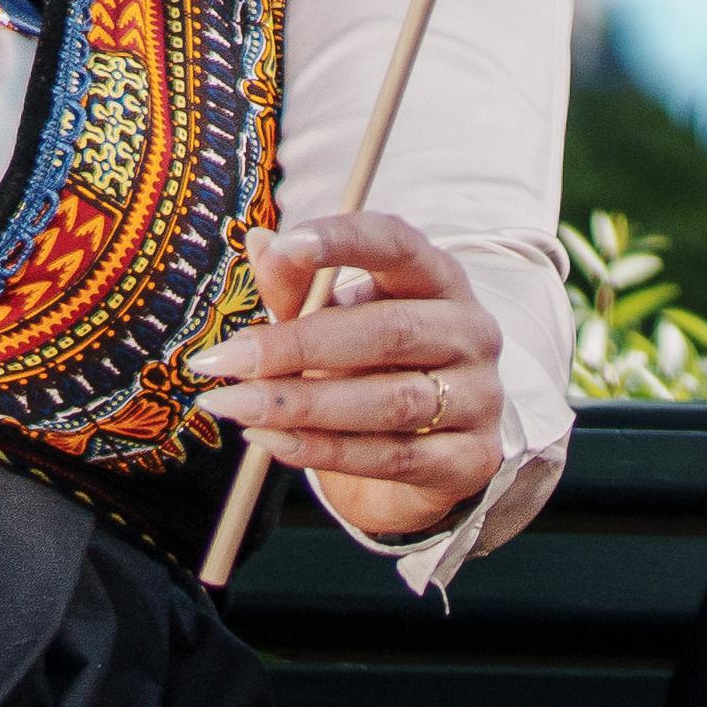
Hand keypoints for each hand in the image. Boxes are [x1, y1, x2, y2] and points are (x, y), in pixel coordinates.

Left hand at [197, 210, 542, 548]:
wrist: (419, 465)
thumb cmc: (370, 374)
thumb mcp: (330, 322)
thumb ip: (298, 289)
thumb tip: (262, 243)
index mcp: (438, 281)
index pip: (399, 245)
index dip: (345, 241)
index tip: (288, 245)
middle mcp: (471, 332)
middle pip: (390, 331)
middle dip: (298, 345)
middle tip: (226, 359)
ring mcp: (480, 397)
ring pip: (390, 401)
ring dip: (301, 404)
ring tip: (235, 404)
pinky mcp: (472, 459)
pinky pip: (393, 457)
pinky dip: (323, 451)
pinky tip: (270, 440)